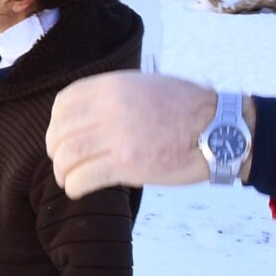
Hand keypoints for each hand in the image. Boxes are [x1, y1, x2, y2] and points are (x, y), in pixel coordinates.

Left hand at [46, 72, 221, 194]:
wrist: (218, 130)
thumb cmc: (189, 109)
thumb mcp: (148, 85)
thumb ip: (116, 95)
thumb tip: (90, 112)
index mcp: (114, 86)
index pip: (65, 103)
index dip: (56, 123)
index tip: (61, 135)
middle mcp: (110, 108)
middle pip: (61, 132)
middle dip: (56, 150)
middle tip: (63, 162)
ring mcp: (117, 136)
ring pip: (68, 156)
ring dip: (62, 171)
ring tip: (68, 178)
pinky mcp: (126, 164)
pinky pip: (83, 177)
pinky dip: (74, 186)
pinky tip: (77, 189)